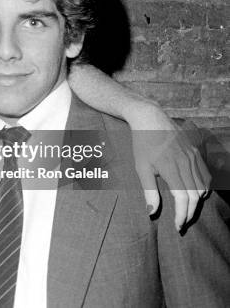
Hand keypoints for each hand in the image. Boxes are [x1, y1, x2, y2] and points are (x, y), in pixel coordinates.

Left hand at [127, 105, 210, 231]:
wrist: (151, 119)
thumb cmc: (143, 144)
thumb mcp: (141, 168)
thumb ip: (149, 191)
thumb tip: (152, 212)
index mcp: (172, 168)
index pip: (183, 198)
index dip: (182, 215)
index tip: (178, 226)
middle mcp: (186, 163)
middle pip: (195, 196)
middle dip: (190, 213)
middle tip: (182, 224)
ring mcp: (194, 157)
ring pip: (203, 187)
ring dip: (196, 202)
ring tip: (187, 212)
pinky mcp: (196, 153)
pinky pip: (205, 175)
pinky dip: (203, 188)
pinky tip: (195, 195)